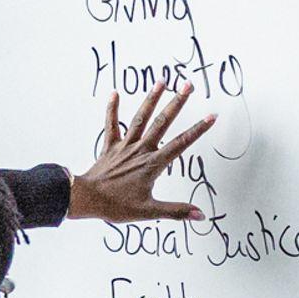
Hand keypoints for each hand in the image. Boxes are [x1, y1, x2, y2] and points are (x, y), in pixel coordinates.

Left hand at [66, 80, 216, 223]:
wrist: (87, 199)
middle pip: (162, 122)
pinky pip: (111, 124)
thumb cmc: (117, 205)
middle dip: (177, 103)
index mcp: (153, 164)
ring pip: (140, 118)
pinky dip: (112, 109)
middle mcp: (141, 150)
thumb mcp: (149, 211)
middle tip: (189, 85)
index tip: (211, 116)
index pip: (181, 144)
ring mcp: (125, 146)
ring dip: (151, 99)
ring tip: (162, 81)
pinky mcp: (110, 146)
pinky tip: (115, 93)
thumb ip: (176, 211)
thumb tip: (200, 215)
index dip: (198, 130)